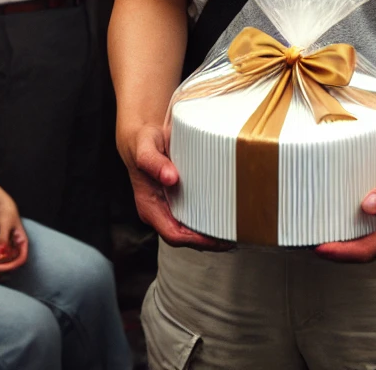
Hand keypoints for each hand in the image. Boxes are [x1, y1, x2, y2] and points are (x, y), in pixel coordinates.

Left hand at [0, 197, 27, 270]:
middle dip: (5, 264)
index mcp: (23, 241)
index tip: (3, 267)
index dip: (14, 264)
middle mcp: (18, 245)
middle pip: (14, 260)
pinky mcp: (5, 244)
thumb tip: (1, 253)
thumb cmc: (7, 214)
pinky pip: (2, 254)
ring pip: (8, 258)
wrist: (3, 207)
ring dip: (0, 262)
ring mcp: (12, 245)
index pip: (22, 258)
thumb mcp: (5, 226)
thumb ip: (3, 239)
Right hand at [122, 123, 231, 250]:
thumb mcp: (145, 147)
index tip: (216, 238)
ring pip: (190, 228)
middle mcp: (159, 211)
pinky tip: (225, 214)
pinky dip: (209, 217)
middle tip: (233, 236)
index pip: (173, 234)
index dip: (196, 240)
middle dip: (208, 241)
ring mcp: (168, 206)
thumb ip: (153, 162)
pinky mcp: (177, 198)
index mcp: (150, 206)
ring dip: (210, 233)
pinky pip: (193, 214)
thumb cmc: (142, 142)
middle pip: (184, 236)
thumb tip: (170, 178)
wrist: (141, 136)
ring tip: (234, 230)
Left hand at [316, 145, 375, 262]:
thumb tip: (368, 205)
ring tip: (314, 232)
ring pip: (361, 244)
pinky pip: (366, 233)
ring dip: (340, 242)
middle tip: (305, 239)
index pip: (364, 251)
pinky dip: (349, 231)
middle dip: (333, 251)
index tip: (317, 247)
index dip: (340, 252)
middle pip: (359, 253)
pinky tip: (335, 220)